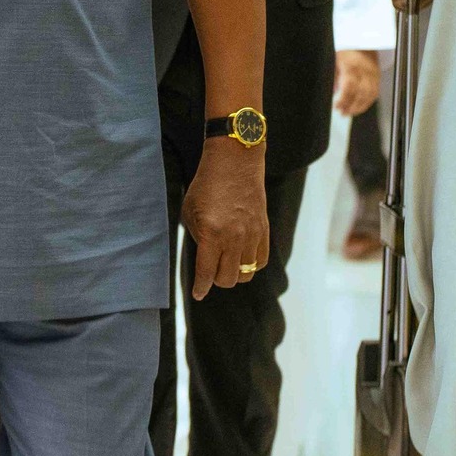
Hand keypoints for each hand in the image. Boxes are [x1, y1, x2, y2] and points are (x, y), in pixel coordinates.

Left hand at [181, 138, 267, 299]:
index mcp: (212, 234)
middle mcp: (234, 238)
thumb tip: (204, 259)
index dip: (201, 288)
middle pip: (228, 279)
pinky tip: (241, 257)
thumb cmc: (207, 184)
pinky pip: (260, 261)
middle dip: (216, 280)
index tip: (198, 294)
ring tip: (226, 264)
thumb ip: (198, 239)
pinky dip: (251, 265)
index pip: (207, 273)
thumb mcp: (191, 212)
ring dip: (234, 274)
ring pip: (246, 274)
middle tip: (210, 272)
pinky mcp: (264, 230)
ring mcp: (252, 235)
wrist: (235, 161)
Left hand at [334, 50, 379, 116]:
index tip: (336, 107)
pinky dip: (368, 101)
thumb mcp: (336, 61)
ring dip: (360, 106)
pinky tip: (361, 106)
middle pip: (360, 93)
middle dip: (351, 106)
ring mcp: (373, 74)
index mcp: (352, 66)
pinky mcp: (378, 76)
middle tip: (343, 113)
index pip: (349, 87)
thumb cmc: (348, 49)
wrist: (363, 40)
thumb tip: (334, 93)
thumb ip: (336, 77)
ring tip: (351, 112)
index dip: (343, 99)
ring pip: (369, 95)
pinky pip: (375, 92)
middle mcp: (364, 71)